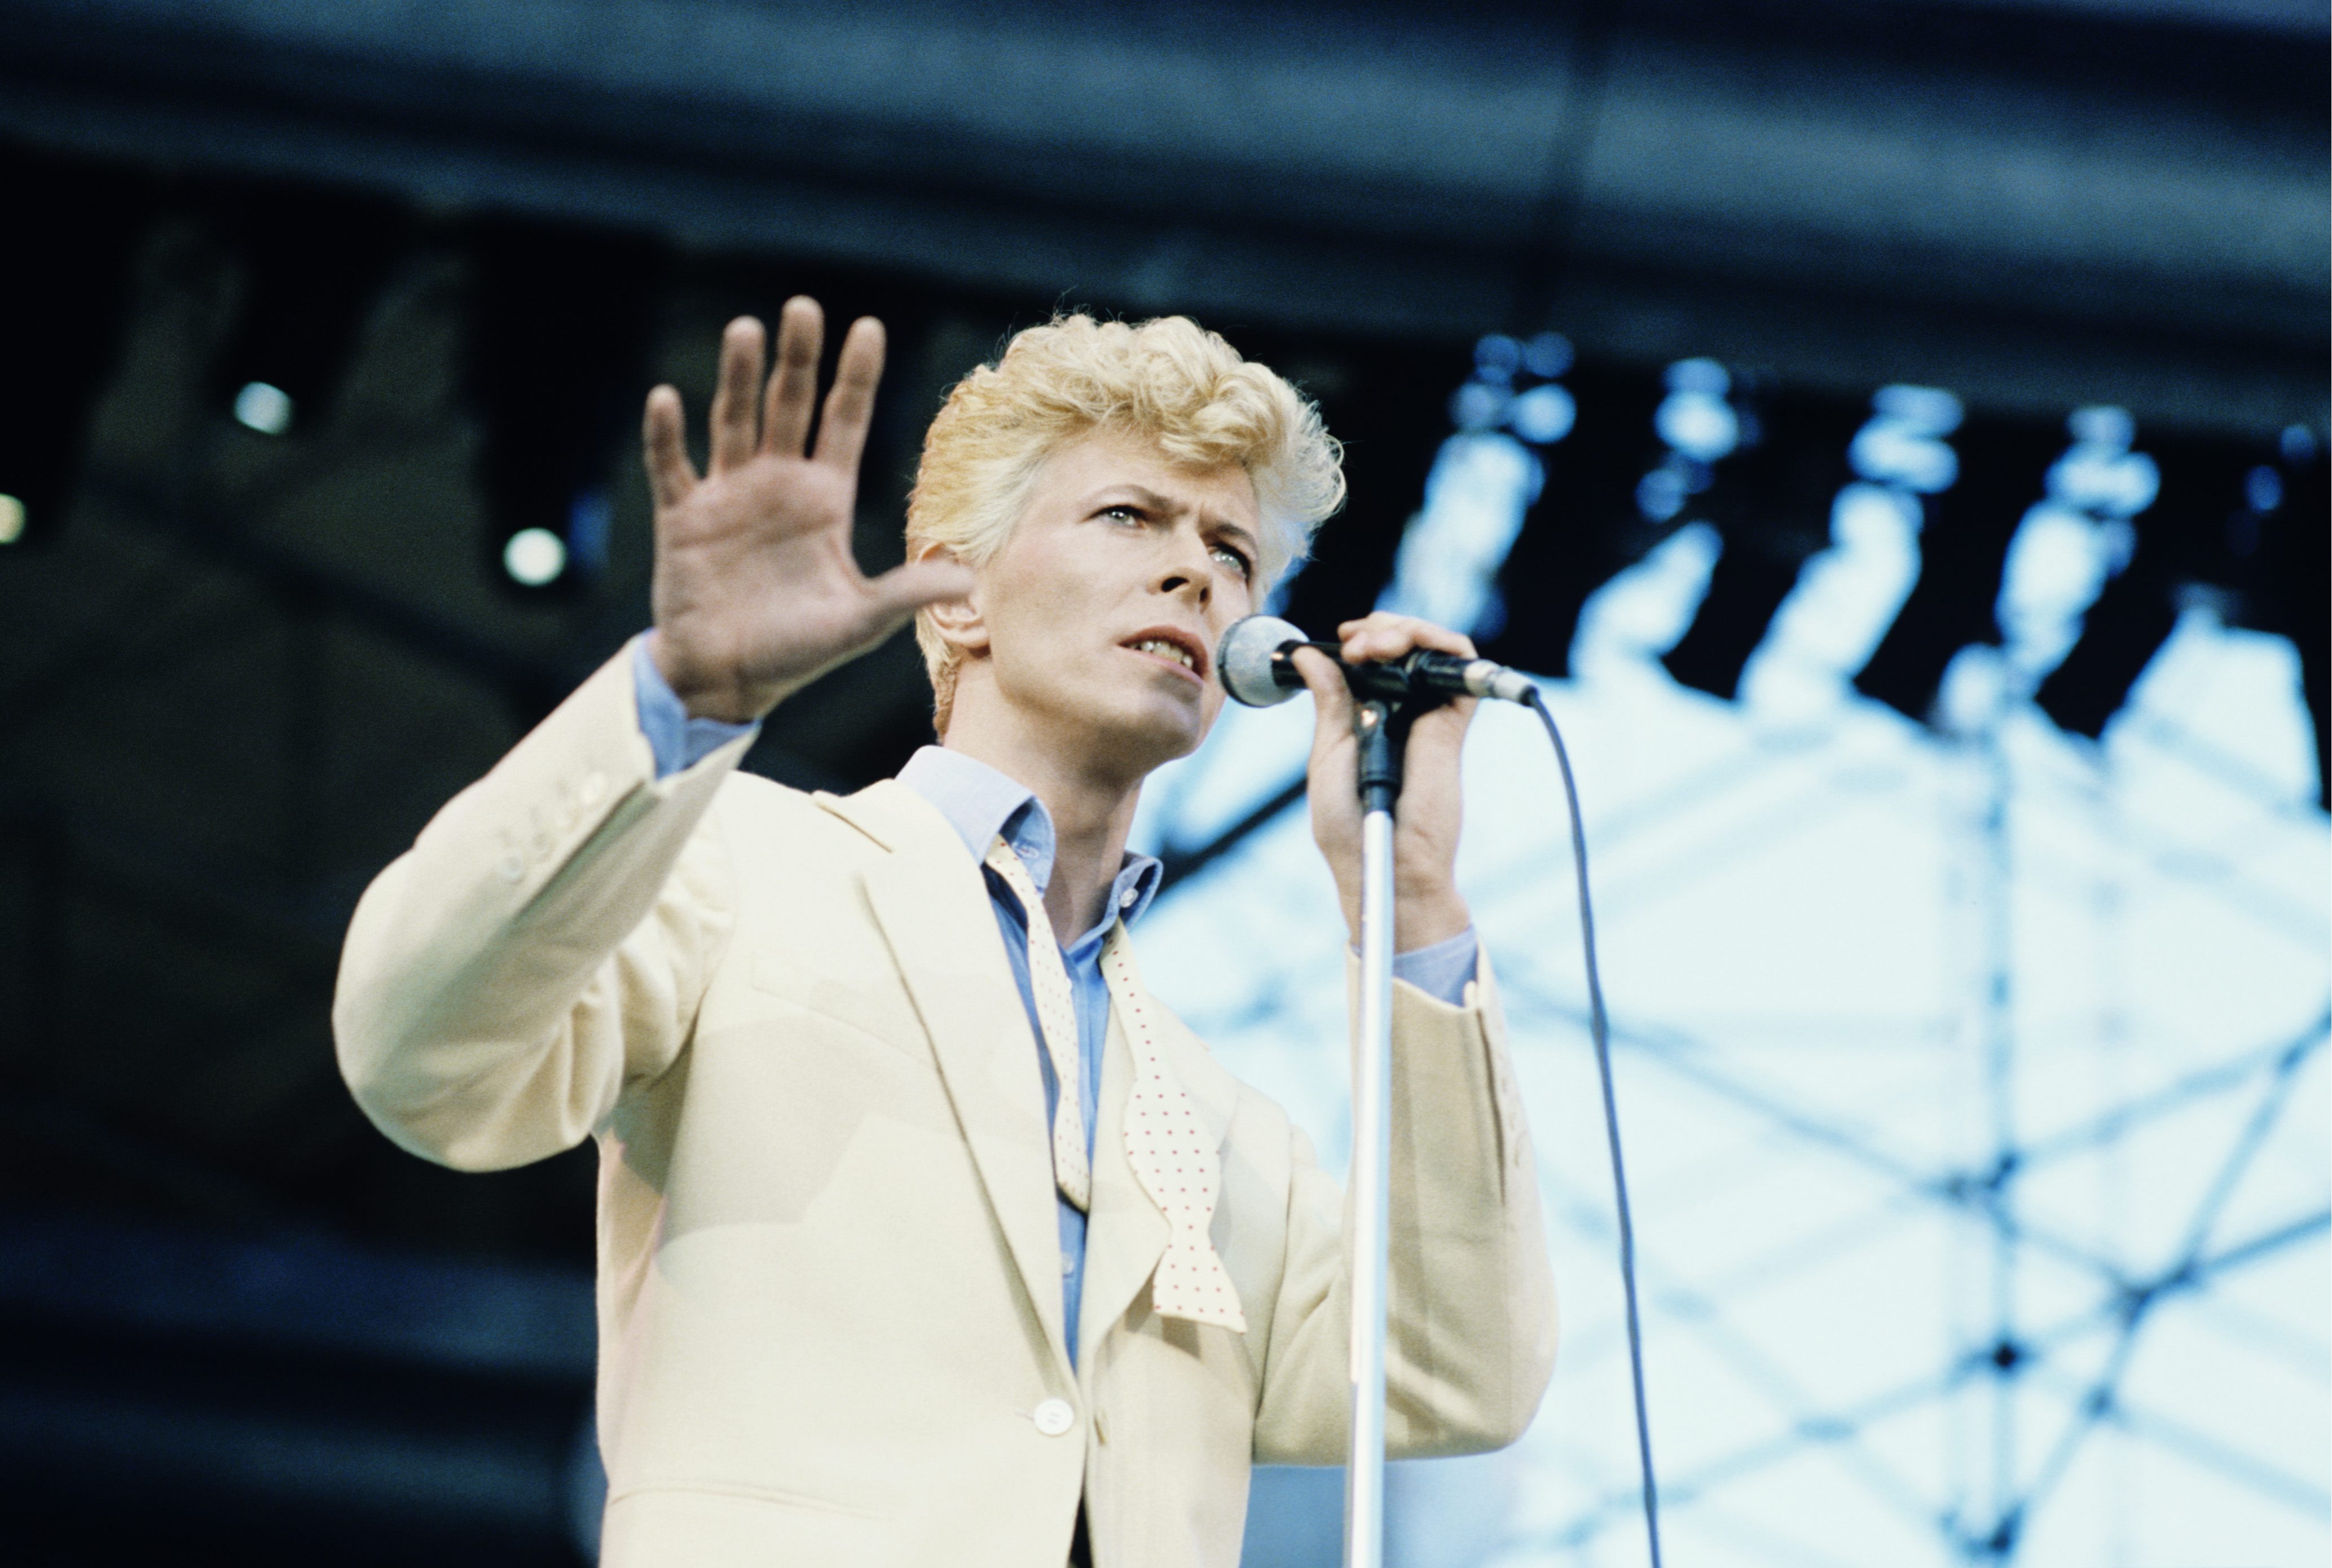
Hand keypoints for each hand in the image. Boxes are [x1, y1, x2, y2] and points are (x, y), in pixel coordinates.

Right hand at [643, 299, 974, 721]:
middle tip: (803, 307)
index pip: (844, 423)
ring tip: (746, 330)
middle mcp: (777, 485)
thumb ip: (906, 593)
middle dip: (798, 359)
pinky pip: (671, 468)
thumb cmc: (796, 651)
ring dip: (738, 378)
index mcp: (824, 500)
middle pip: (790, 406)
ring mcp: (728, 496)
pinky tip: (665, 398)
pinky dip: (667, 436)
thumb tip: (970, 579)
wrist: (727, 680)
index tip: (867, 326)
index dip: (855, 377)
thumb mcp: (860, 623)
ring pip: (733, 422)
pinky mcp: (683, 518)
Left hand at [1292, 612, 1475, 950]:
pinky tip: (1410, 644)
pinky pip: (1461, 669)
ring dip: (1406, 630)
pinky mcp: (1453, 724)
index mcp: (1369, 718)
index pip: (1374, 660)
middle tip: (1354, 639)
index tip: (1340, 638)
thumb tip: (1308, 654)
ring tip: (1374, 643)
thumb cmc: (1349, 826)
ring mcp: (1430, 716)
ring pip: (1433, 649)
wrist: (1384, 863)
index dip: (1362, 639)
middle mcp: (1404, 712)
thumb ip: (1329, 701)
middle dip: (1380, 629)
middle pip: (1405, 647)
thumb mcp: (1328, 752)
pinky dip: (1442, 644)